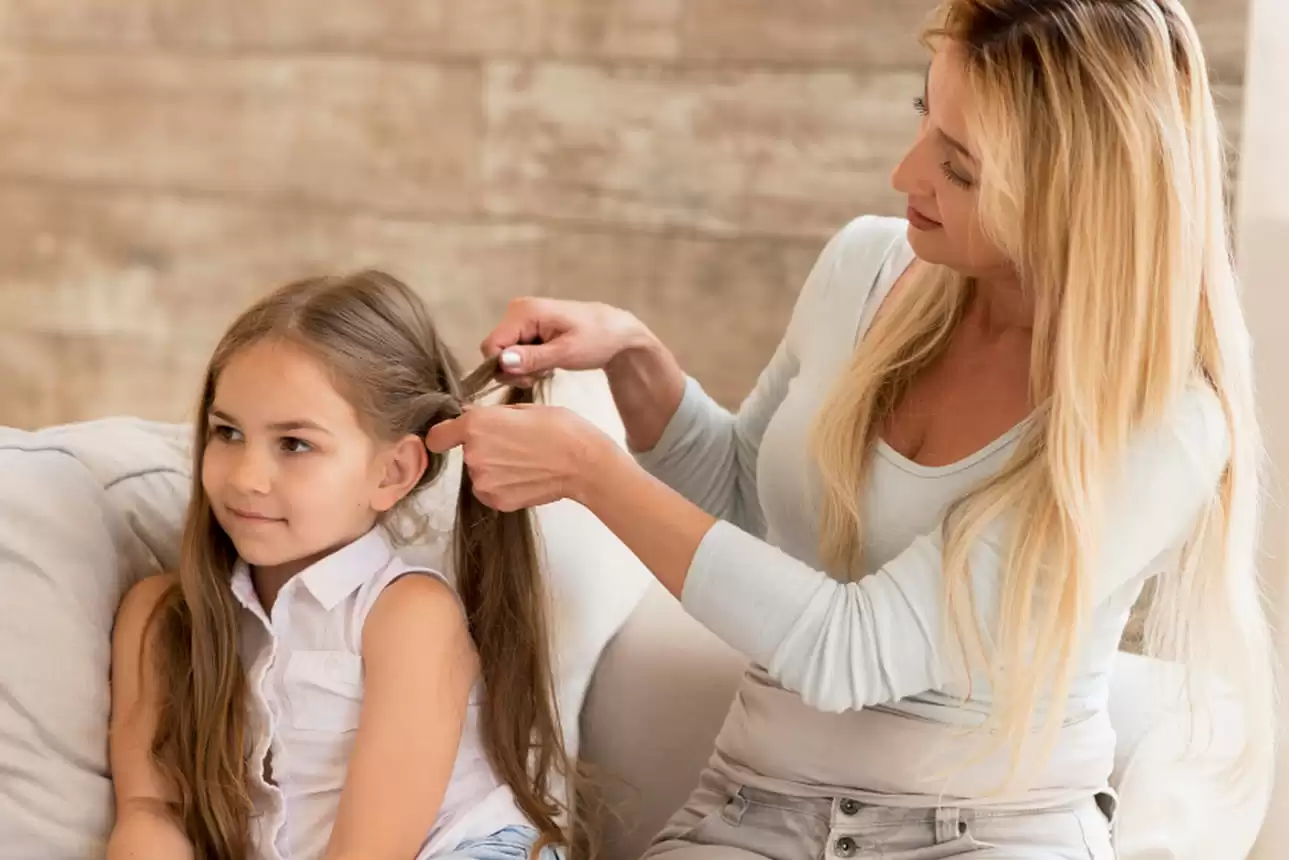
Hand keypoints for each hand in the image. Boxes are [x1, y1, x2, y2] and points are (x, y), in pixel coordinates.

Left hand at [424, 403, 616, 510]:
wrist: (584, 463)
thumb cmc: (560, 429)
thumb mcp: (523, 409)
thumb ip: (490, 415)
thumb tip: (469, 417)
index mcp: (476, 425)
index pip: (437, 436)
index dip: (446, 436)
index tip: (453, 437)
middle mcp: (473, 455)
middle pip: (465, 453)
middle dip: (483, 448)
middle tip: (514, 444)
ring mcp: (484, 482)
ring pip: (479, 473)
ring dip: (494, 468)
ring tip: (524, 462)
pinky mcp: (497, 501)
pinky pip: (490, 491)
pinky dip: (504, 485)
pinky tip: (526, 477)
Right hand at [480, 298, 652, 384]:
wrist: (617, 333)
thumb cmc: (597, 339)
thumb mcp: (566, 352)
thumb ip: (533, 358)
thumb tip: (502, 362)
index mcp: (524, 312)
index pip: (491, 346)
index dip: (504, 368)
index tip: (530, 376)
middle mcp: (516, 310)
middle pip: (496, 351)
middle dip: (515, 369)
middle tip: (543, 373)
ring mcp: (521, 318)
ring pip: (505, 354)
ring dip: (524, 368)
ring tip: (549, 366)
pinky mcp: (528, 327)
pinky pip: (516, 351)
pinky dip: (529, 362)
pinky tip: (549, 361)